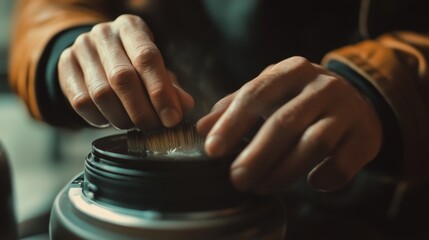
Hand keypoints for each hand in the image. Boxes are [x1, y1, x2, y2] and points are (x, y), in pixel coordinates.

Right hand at [58, 14, 193, 128]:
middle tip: (154, 127)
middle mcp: (103, 34)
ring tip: (135, 123)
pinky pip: (82, 103)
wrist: (95, 54)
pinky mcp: (64, 68)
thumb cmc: (133, 62)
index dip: (161, 92)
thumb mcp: (155, 67)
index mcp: (131, 27)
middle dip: (142, 111)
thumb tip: (184, 106)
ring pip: (101, 94)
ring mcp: (80, 50)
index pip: (146, 58)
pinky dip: (101, 119)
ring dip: (122, 118)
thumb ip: (170, 86)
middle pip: (122, 78)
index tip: (172, 118)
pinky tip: (113, 119)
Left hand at [197, 56, 381, 192]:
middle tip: (236, 179)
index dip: (232, 123)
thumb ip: (235, 106)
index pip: (256, 94)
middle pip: (285, 123)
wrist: (355, 102)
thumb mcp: (269, 93)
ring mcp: (347, 110)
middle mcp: (322, 85)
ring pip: (314, 144)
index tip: (212, 150)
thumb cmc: (300, 99)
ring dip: (284, 171)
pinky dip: (324, 177)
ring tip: (261, 187)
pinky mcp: (365, 136)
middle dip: (256, 155)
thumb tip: (202, 128)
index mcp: (292, 70)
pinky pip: (342, 164)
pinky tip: (310, 182)